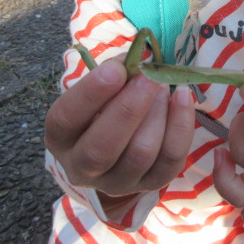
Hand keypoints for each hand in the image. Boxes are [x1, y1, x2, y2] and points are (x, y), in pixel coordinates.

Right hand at [44, 57, 194, 204]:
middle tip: (148, 77)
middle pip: (102, 148)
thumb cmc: (104, 106)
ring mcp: (117, 182)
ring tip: (163, 85)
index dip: (90, 93)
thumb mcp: (98, 89)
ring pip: (140, 154)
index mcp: (61, 138)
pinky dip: (180, 126)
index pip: (65, 119)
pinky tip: (182, 97)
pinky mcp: (150, 184)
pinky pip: (170, 160)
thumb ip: (112, 74)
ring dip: (157, 114)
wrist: (118, 146)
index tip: (116, 69)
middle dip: (129, 109)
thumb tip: (139, 59)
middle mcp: (83, 167)